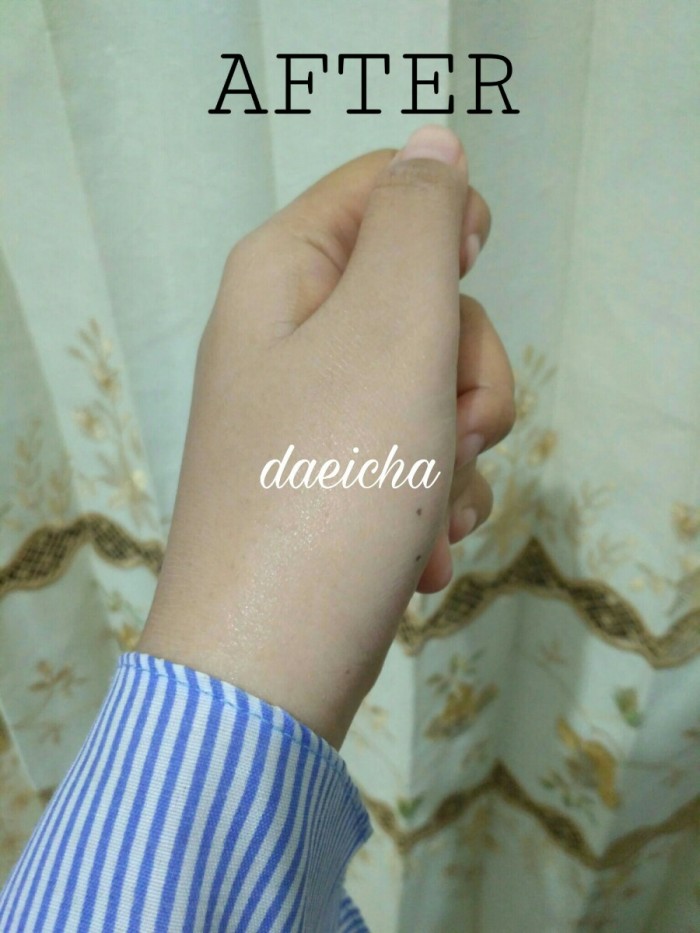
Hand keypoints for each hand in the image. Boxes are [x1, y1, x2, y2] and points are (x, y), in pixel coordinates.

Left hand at [139, 126, 514, 747]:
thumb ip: (420, 222)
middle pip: (423, 297)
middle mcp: (289, 337)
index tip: (462, 284)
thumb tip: (435, 147)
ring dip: (457, 449)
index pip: (385, 188)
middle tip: (448, 428)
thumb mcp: (392, 327)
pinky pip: (412, 454)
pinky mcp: (332, 482)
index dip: (447, 226)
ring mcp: (311, 415)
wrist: (273, 660)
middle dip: (464, 369)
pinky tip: (415, 550)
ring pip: (432, 386)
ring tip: (426, 510)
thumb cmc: (332, 485)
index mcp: (285, 274)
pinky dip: (431, 499)